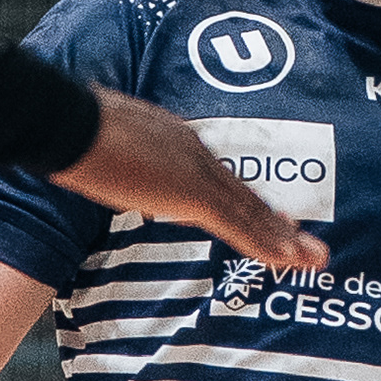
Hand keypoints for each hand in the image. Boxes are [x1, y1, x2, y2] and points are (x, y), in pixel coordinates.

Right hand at [68, 88, 329, 274]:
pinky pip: (237, 224)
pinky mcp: (190, 193)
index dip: (247, 202)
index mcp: (176, 141)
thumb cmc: (68, 131)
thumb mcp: (101, 150)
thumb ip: (118, 165)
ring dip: (284, 239)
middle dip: (277, 223)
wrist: (65, 121)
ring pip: (251, 212)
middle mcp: (194, 153)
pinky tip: (288, 260)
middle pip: (244, 195)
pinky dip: (265, 243)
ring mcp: (195, 172)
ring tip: (314, 259)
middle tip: (309, 245)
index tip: (274, 217)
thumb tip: (108, 174)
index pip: (219, 179)